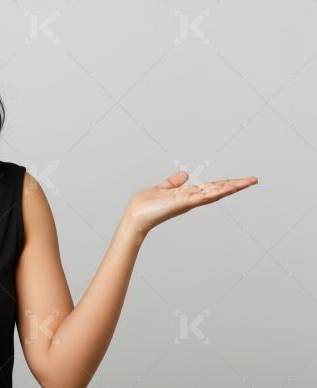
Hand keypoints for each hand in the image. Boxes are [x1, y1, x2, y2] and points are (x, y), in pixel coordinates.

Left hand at [125, 171, 258, 235]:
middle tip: (254, 180)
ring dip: (231, 187)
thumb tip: (185, 174)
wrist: (135, 215)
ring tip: (247, 182)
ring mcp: (189, 201)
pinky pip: (202, 197)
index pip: (211, 187)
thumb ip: (174, 182)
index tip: (242, 180)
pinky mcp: (183, 203)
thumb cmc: (146, 205)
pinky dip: (214, 192)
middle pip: (218, 190)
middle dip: (235, 185)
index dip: (226, 183)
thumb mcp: (163, 188)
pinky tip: (227, 188)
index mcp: (189, 194)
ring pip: (214, 192)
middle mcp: (192, 198)